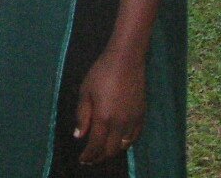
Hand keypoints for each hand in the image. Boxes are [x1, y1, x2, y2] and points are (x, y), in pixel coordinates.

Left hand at [74, 47, 146, 163]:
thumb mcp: (85, 92)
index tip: (82, 160)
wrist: (126, 60)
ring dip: (112, 151)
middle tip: (90, 159)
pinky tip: (119, 142)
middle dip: (99, 157)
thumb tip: (78, 136)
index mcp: (104, 118)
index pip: (96, 145)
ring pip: (123, 146)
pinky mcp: (141, 115)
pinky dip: (126, 143)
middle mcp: (120, 124)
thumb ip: (82, 116)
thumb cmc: (101, 73)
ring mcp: (133, 121)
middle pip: (110, 149)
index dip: (89, 155)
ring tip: (103, 152)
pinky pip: (134, 137)